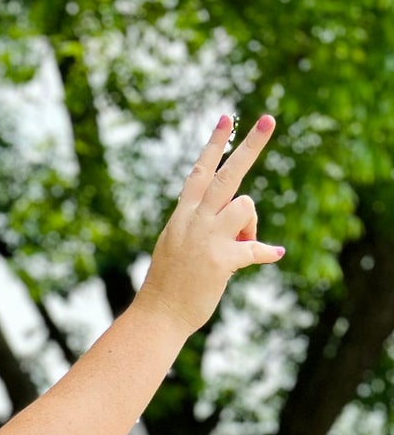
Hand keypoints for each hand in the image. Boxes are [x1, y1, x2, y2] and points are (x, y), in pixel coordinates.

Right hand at [139, 112, 284, 335]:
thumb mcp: (179, 249)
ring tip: (240, 244)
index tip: (225, 117)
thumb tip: (238, 230)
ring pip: (245, 206)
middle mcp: (194, 221)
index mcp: (183, 217)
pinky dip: (266, 251)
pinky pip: (254, 247)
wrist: (158, 317)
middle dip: (250, 145)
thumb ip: (203, 230)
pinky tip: (275, 254)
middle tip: (268, 119)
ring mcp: (206, 239)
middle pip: (227, 174)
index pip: (200, 172)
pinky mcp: (220, 260)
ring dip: (250, 224)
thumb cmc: (169, 287)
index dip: (214, 144)